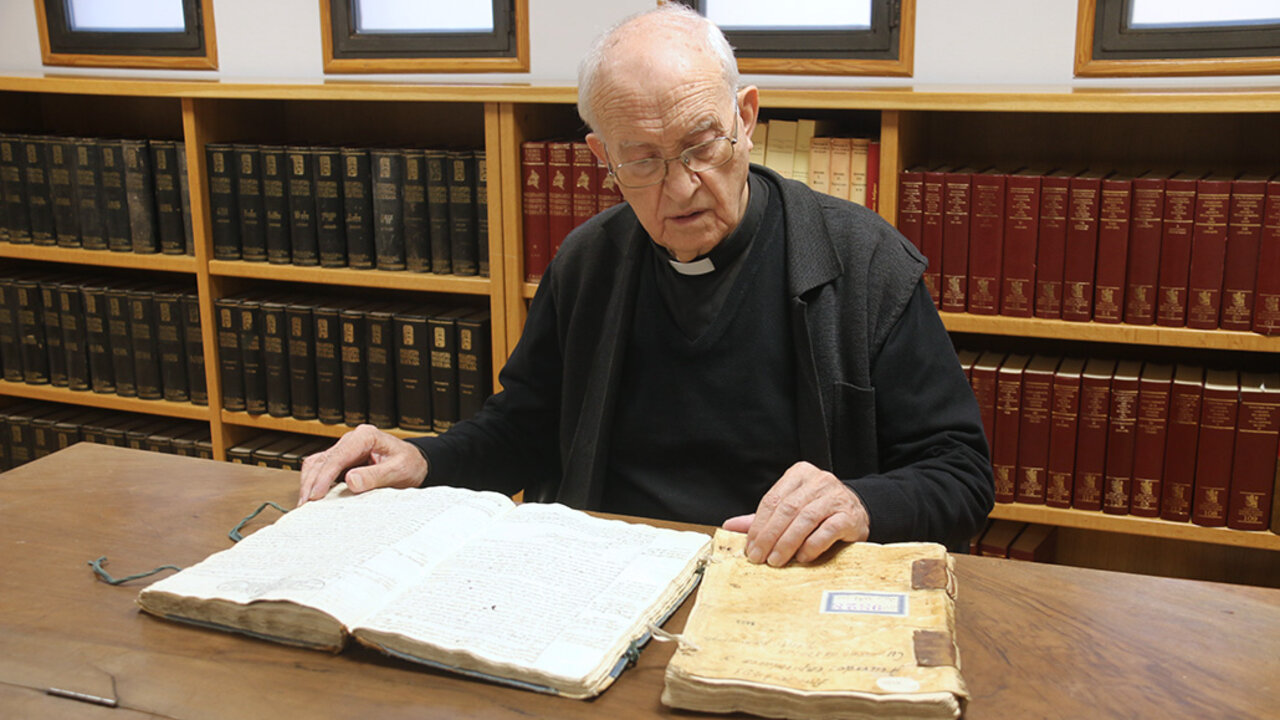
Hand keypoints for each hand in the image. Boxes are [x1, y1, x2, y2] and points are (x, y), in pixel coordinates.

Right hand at [297, 424, 428, 505]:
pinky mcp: (342, 461)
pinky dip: (314, 483)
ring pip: (317, 464)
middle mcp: (352, 440)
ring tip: (304, 505)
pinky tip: (312, 498)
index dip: (325, 476)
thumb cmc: (409, 464)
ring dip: (309, 483)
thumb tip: (350, 480)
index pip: (338, 455)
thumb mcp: (399, 470)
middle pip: (322, 459)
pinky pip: (322, 469)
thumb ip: (376, 475)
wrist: (416, 464)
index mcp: (365, 436)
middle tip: (305, 505)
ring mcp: (345, 450)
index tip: (316, 495)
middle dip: (311, 482)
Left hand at [722, 461, 868, 565]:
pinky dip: (811, 545)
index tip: (750, 547)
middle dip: (769, 536)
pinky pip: (827, 530)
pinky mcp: (850, 516)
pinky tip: (802, 557)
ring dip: (787, 543)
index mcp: (799, 474)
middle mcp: (819, 481)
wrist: (858, 512)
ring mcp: (836, 497)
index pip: (772, 499)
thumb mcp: (791, 509)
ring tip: (776, 560)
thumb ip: (764, 517)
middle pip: (787, 509)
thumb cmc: (820, 511)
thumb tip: (731, 526)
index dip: (758, 525)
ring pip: (805, 519)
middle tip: (759, 557)